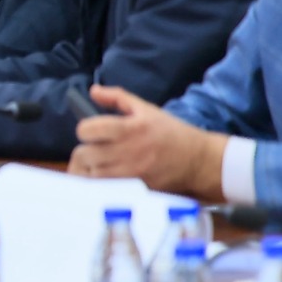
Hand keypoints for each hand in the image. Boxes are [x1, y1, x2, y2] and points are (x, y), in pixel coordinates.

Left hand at [68, 84, 227, 197]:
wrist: (197, 161)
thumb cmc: (171, 133)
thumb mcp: (146, 109)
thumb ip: (117, 97)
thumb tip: (93, 91)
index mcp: (129, 129)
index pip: (88, 130)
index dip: (85, 129)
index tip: (90, 131)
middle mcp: (127, 152)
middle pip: (84, 154)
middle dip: (83, 150)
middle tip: (92, 149)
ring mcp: (129, 174)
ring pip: (90, 175)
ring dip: (87, 169)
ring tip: (94, 163)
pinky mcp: (133, 190)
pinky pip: (103, 189)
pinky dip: (98, 184)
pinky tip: (103, 177)